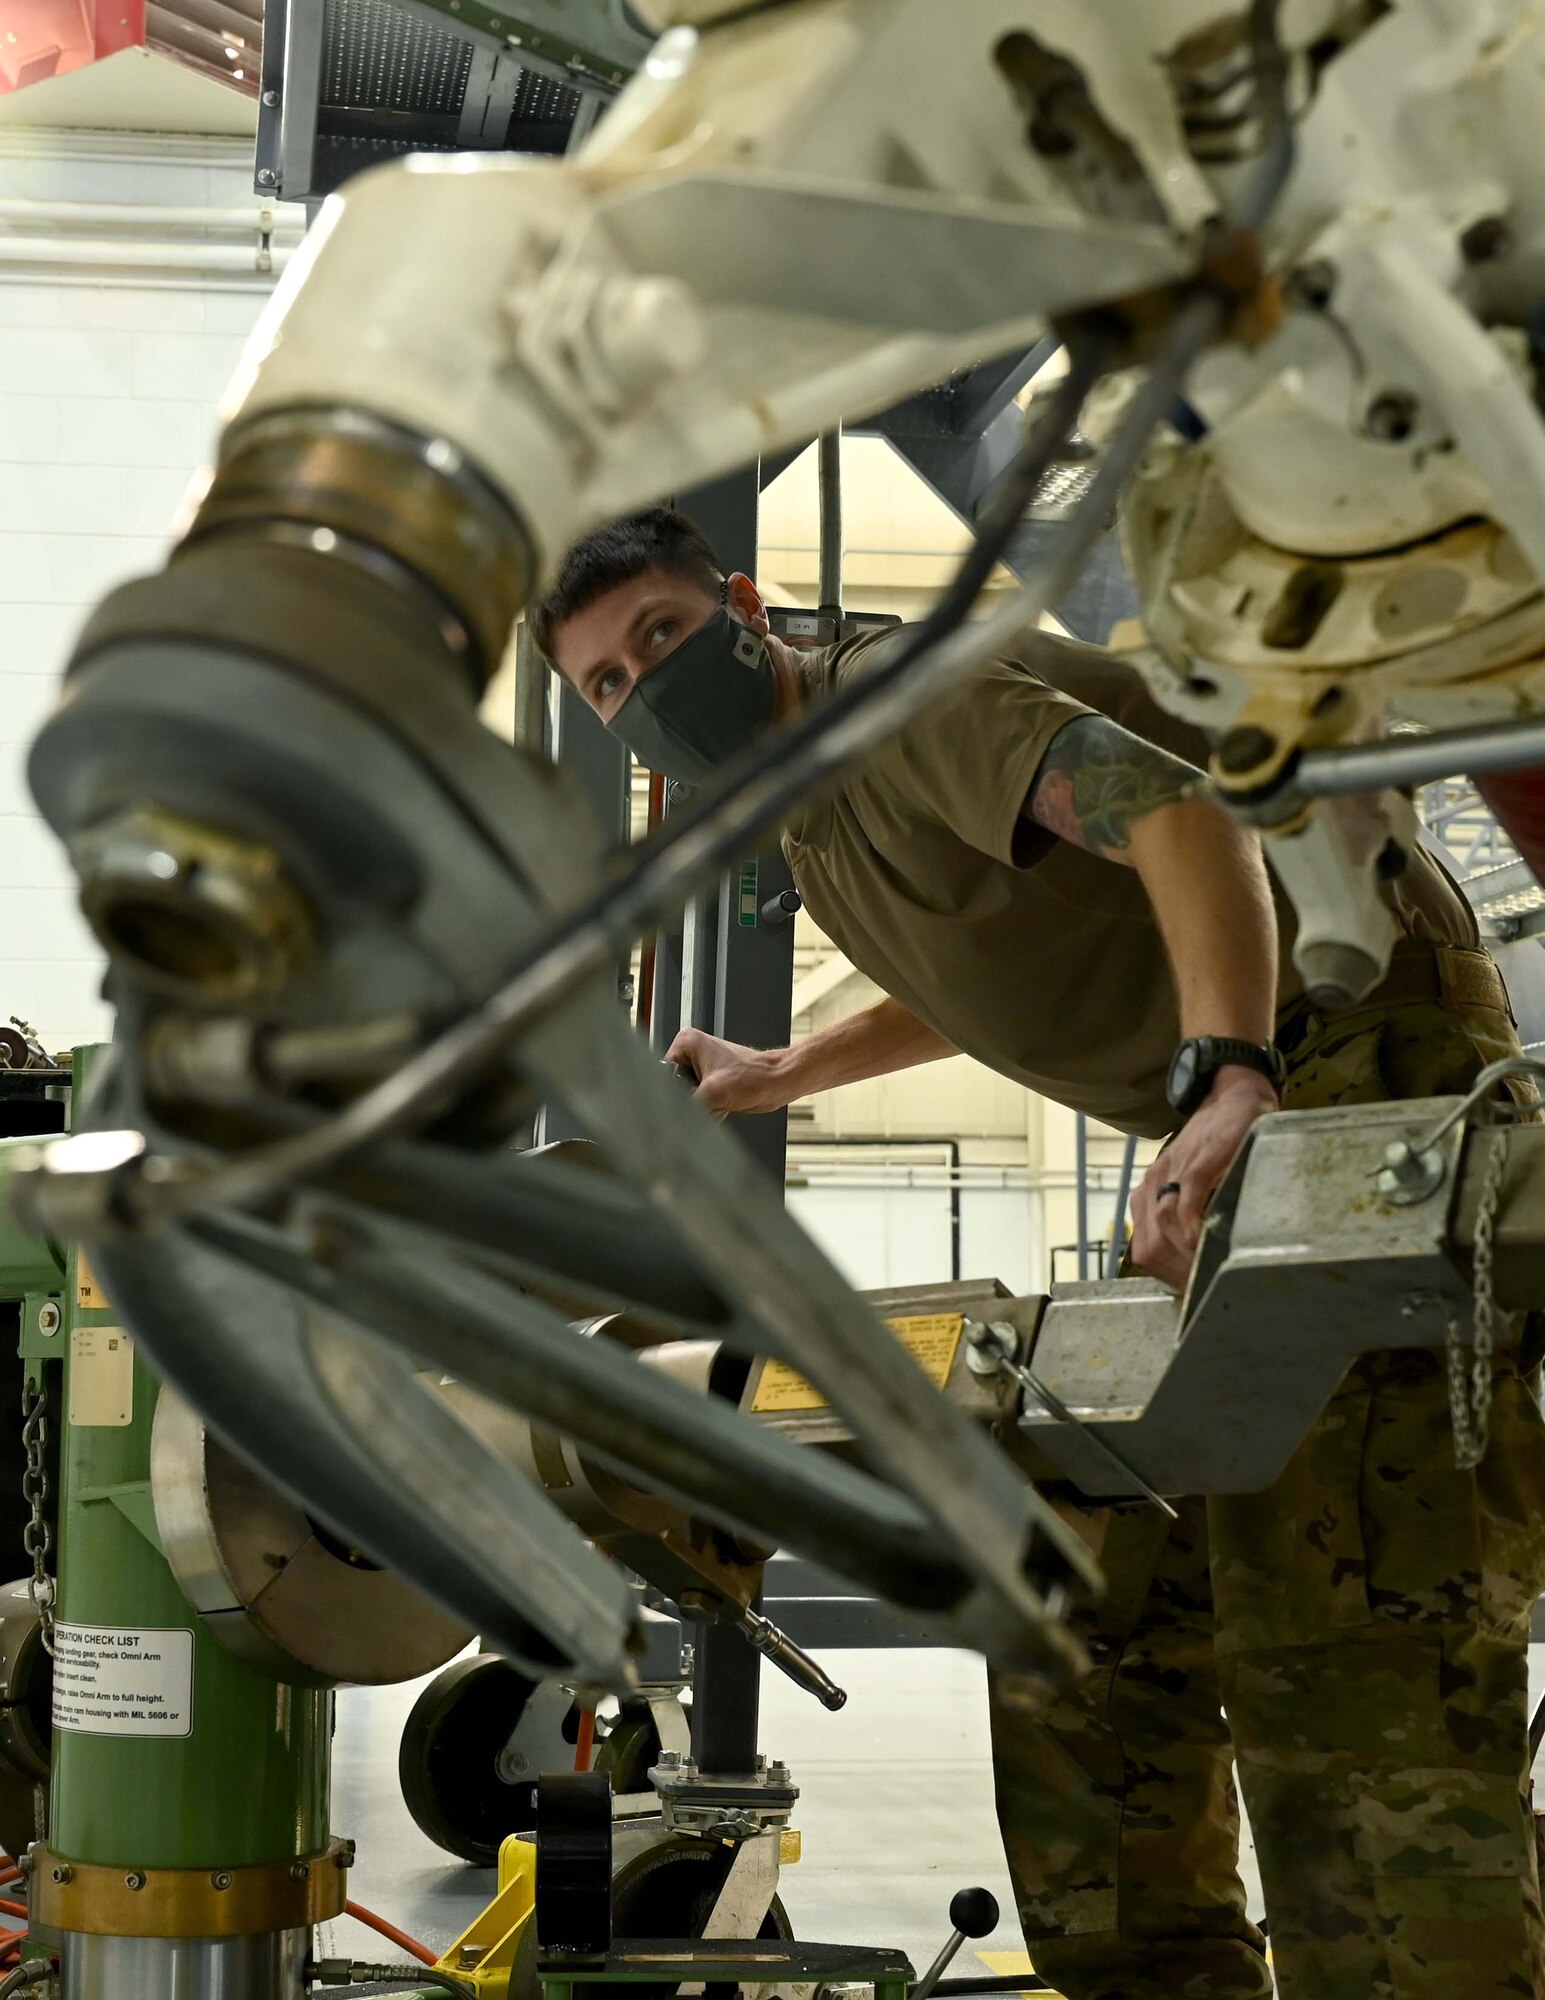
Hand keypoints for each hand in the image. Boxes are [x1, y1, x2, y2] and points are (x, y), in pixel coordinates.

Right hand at [666, 1028, 793, 1117]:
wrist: (777, 1083)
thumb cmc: (755, 1077)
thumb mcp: (712, 1094)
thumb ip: (685, 1107)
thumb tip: (670, 1122)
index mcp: (686, 1043)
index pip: (661, 1076)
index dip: (676, 1094)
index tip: (693, 1098)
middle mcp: (690, 1053)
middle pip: (673, 1091)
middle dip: (692, 1103)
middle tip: (712, 1098)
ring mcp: (700, 1069)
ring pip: (686, 1101)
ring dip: (703, 1109)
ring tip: (721, 1100)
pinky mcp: (709, 1083)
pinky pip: (698, 1105)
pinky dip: (709, 1110)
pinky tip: (723, 1105)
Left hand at [1130, 1068, 1279, 1291]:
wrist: (1233, 1096)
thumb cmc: (1218, 1144)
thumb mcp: (1196, 1182)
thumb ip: (1189, 1212)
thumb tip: (1199, 1257)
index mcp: (1150, 1192)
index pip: (1144, 1246)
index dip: (1165, 1274)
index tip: (1186, 1291)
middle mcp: (1154, 1183)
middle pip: (1149, 1244)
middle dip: (1175, 1272)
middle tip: (1201, 1289)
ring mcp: (1172, 1172)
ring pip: (1162, 1226)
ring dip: (1183, 1256)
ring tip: (1205, 1275)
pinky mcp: (1196, 1162)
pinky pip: (1184, 1200)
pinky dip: (1191, 1226)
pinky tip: (1203, 1243)